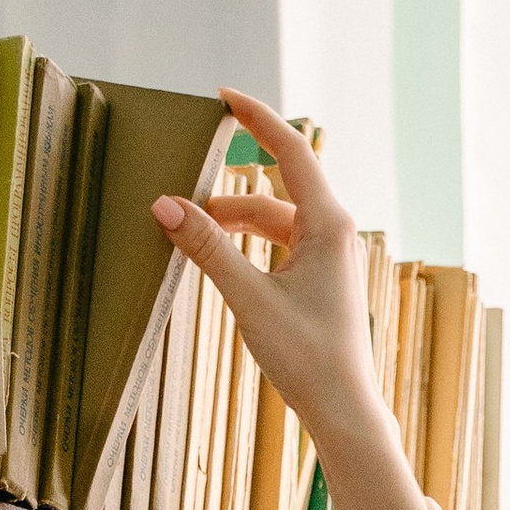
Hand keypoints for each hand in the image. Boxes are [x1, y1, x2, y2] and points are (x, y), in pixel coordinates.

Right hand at [154, 92, 431, 509]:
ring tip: (191, 234)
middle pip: (277, 189)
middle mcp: (335, 235)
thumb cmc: (306, 358)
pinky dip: (249, 246)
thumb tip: (166, 205)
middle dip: (229, 190)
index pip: (292, 151)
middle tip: (184, 192)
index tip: (225, 96)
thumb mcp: (248, 299)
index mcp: (329, 226)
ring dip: (235, 223)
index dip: (257, 119)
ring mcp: (331, 259)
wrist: (344, 413)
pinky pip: (281, 247)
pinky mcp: (322, 283)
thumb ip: (207, 248)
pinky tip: (221, 261)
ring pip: (276, 222)